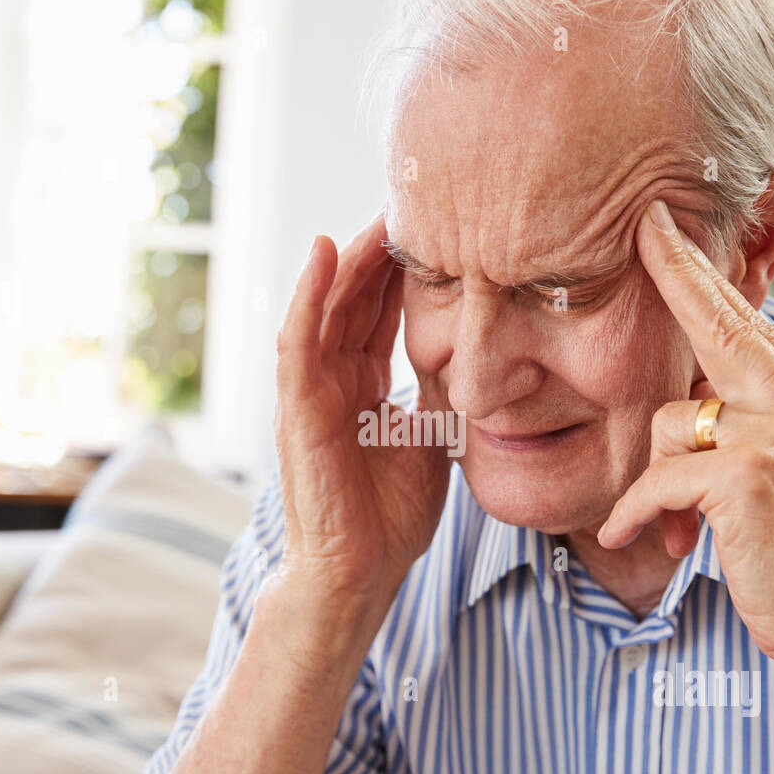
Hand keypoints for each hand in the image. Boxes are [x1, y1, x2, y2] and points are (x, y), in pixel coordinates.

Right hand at [272, 211, 450, 632]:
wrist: (361, 572)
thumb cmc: (391, 516)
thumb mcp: (431, 438)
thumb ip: (438, 392)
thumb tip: (476, 351)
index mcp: (362, 387)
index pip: (379, 313)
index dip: (403, 270)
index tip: (439, 227)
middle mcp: (332, 380)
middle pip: (354, 299)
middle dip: (381, 251)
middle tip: (415, 201)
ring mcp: (311, 392)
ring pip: (325, 307)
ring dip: (349, 257)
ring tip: (379, 213)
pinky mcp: (297, 410)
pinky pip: (298, 341)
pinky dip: (308, 295)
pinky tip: (326, 252)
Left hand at [598, 200, 773, 675]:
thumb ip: (758, 428)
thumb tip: (694, 403)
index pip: (754, 327)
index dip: (707, 280)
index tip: (668, 234)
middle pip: (724, 326)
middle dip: (677, 275)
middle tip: (643, 229)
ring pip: (672, 421)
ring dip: (652, 477)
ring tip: (667, 525)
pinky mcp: (746, 476)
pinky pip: (659, 478)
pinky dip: (635, 510)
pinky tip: (626, 536)